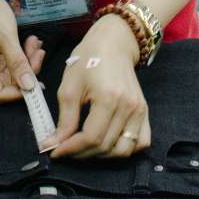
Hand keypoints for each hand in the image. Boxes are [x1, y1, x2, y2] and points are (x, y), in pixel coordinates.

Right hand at [0, 0, 44, 103]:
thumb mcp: (5, 36)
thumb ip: (17, 62)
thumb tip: (29, 86)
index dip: (17, 92)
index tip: (36, 84)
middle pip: (8, 83)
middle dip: (26, 71)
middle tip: (38, 54)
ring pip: (14, 72)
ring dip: (27, 60)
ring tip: (35, 44)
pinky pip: (13, 61)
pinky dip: (24, 54)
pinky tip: (31, 42)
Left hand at [43, 15, 150, 158]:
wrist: (113, 42)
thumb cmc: (89, 58)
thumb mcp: (69, 85)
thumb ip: (65, 118)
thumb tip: (54, 143)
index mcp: (109, 98)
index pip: (91, 137)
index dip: (71, 149)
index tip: (54, 151)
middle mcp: (128, 107)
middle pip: (105, 147)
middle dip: (81, 153)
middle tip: (64, 148)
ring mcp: (139, 110)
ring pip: (123, 150)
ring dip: (101, 155)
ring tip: (83, 147)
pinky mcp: (144, 111)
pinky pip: (140, 142)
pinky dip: (124, 149)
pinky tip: (107, 142)